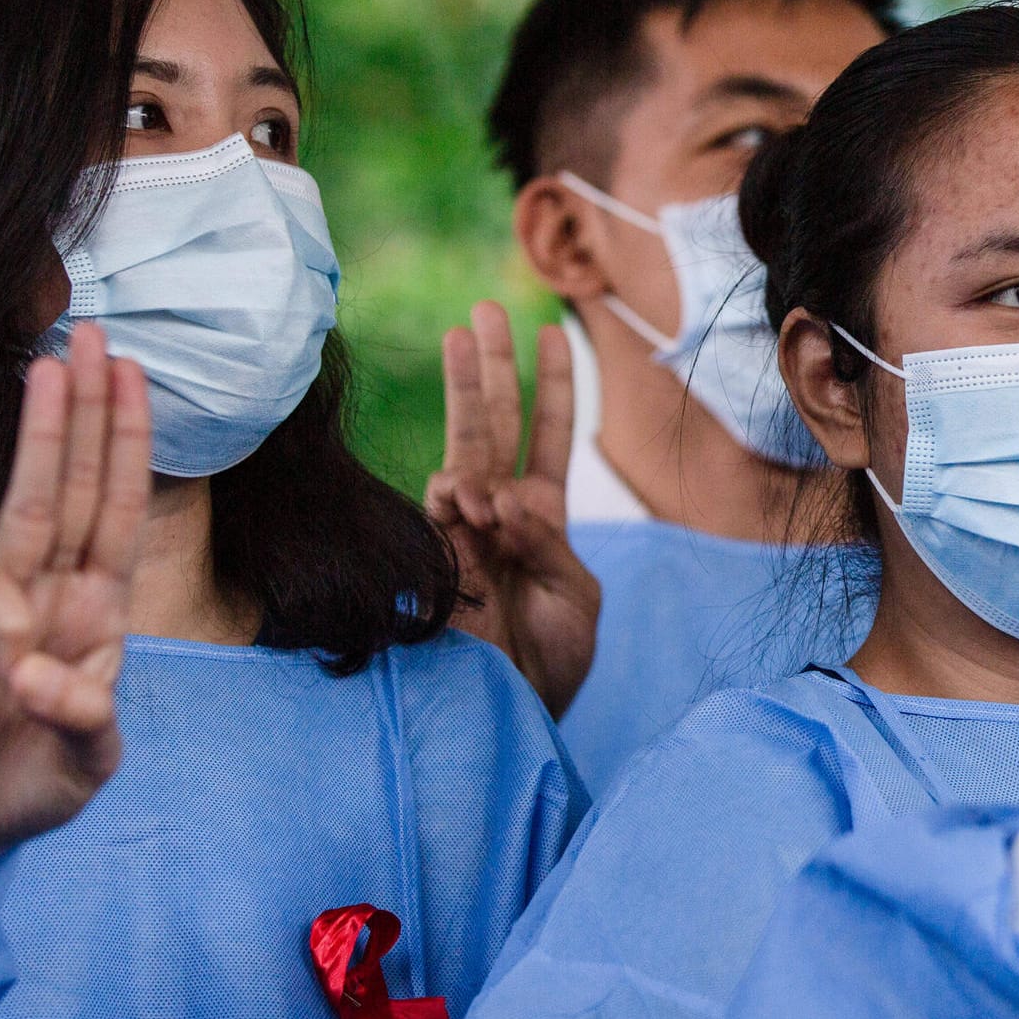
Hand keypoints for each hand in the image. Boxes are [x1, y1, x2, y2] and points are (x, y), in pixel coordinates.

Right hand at [0, 323, 150, 865]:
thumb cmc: (27, 781)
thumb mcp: (89, 759)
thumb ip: (88, 718)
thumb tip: (44, 672)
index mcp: (90, 612)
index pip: (112, 511)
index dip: (124, 445)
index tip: (135, 375)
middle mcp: (43, 598)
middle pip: (69, 488)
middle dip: (86, 412)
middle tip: (94, 333)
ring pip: (23, 514)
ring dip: (42, 442)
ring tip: (50, 371)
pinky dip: (2, 617)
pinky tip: (14, 637)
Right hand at [425, 301, 599, 717]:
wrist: (515, 710)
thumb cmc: (552, 661)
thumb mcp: (578, 596)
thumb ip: (551, 543)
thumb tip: (505, 499)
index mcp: (542, 517)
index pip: (549, 435)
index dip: (552, 385)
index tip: (554, 331)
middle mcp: (502, 512)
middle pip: (497, 422)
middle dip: (493, 365)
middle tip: (486, 308)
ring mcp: (467, 528)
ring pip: (464, 443)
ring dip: (466, 387)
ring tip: (464, 332)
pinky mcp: (440, 552)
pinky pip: (445, 502)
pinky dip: (463, 492)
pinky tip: (479, 501)